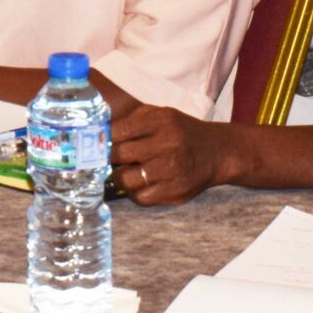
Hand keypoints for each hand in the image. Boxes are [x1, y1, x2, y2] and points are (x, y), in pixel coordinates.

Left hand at [110, 104, 233, 204]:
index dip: (102, 138)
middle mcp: (166, 144)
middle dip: (107, 158)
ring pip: (125, 179)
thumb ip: (132, 120)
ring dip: (118, 178)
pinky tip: (138, 184)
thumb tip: (98, 131)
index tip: (96, 143)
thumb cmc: (180, 132)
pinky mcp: (175, 191)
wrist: (217, 152)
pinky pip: (141, 197)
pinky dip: (134, 192)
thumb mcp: (160, 115)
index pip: (118, 130)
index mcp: (160, 121)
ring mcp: (171, 169)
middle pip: (118, 154)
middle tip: (106, 159)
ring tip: (122, 172)